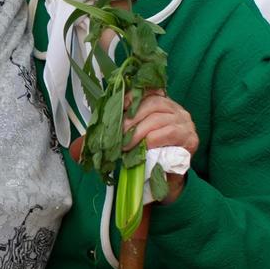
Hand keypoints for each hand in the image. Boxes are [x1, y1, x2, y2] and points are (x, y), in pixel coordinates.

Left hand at [68, 90, 195, 202]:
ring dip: (140, 132)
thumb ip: (108, 138)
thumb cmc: (146, 155)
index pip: (147, 90)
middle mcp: (175, 109)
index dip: (132, 95)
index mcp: (160, 103)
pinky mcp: (190, 138)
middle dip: (131, 119)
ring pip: (160, 118)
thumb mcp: (127, 142)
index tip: (118, 104)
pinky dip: (155, 140)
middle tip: (119, 135)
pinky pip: (171, 133)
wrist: (167, 178)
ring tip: (128, 145)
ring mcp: (185, 122)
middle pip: (152, 104)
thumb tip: (79, 147)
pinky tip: (146, 147)